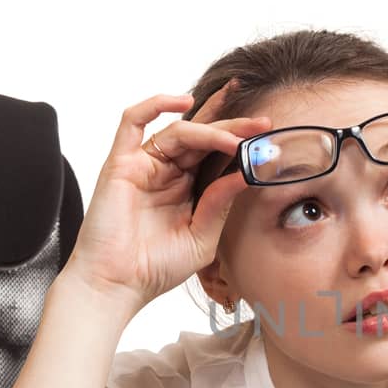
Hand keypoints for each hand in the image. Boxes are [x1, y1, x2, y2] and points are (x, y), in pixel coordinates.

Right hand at [62, 78, 269, 314]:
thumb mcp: (202, 238)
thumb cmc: (155, 268)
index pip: (217, 155)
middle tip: (261, 123)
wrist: (117, 285)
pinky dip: (156, 104)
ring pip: (179, 131)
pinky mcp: (121, 163)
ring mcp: (144, 165)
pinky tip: (185, 101)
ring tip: (234, 138)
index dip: (241, 143)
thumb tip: (245, 174)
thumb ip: (220, 204)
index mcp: (188, 189)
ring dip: (209, 129)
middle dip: (233, 127)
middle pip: (203, 137)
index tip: (269, 138)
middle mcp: (167, 172)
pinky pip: (133, 121)